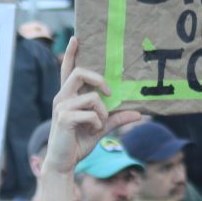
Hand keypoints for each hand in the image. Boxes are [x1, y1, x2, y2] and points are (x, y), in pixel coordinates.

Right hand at [42, 37, 140, 175]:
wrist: (64, 163)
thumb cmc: (78, 143)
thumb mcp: (100, 128)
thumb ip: (117, 118)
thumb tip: (139, 113)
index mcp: (68, 96)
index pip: (67, 70)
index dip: (71, 54)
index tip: (76, 38)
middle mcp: (62, 98)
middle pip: (80, 73)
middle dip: (99, 79)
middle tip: (110, 92)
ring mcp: (61, 107)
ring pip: (92, 97)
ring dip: (102, 111)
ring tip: (99, 124)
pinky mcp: (64, 118)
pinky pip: (91, 113)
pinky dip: (97, 123)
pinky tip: (92, 131)